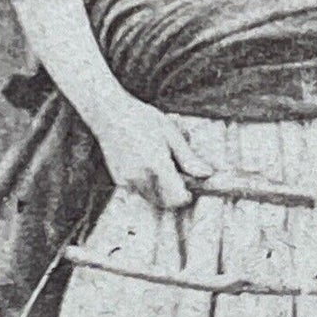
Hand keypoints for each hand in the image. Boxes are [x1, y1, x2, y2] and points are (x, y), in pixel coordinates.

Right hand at [89, 96, 211, 208]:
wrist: (109, 115)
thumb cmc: (143, 119)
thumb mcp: (171, 134)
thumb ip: (188, 159)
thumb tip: (207, 174)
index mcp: (157, 165)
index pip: (177, 197)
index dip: (187, 196)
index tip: (191, 188)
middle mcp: (141, 177)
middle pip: (166, 202)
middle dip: (175, 194)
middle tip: (178, 175)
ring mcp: (127, 180)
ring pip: (152, 199)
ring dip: (162, 191)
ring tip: (161, 165)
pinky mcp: (119, 181)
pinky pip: (140, 191)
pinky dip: (148, 185)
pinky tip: (147, 163)